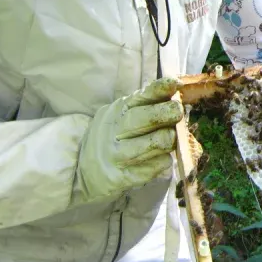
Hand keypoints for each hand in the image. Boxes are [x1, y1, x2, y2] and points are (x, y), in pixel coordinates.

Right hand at [75, 78, 182, 202]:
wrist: (81, 167)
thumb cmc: (113, 135)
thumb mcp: (122, 114)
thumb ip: (147, 105)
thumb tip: (179, 94)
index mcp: (119, 110)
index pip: (142, 96)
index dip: (159, 89)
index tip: (175, 84)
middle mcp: (116, 131)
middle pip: (143, 119)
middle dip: (166, 113)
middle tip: (178, 112)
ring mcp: (118, 155)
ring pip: (152, 143)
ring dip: (169, 139)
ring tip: (172, 138)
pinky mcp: (123, 177)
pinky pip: (153, 167)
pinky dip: (162, 161)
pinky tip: (161, 158)